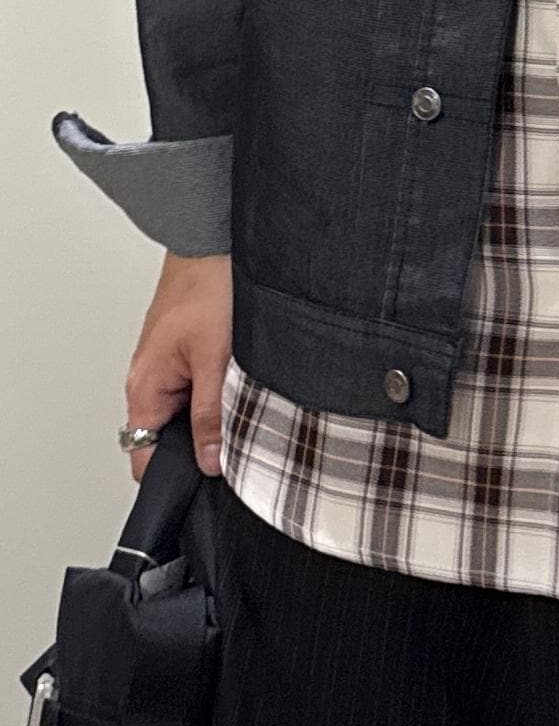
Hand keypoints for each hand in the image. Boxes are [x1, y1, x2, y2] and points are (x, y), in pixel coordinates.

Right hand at [124, 250, 231, 482]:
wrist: (214, 239)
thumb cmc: (208, 286)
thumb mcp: (217, 358)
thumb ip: (211, 414)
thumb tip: (209, 461)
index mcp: (145, 387)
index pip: (144, 457)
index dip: (174, 478)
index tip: (209, 487)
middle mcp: (150, 379)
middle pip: (169, 438)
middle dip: (202, 449)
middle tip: (240, 450)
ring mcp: (168, 364)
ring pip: (189, 412)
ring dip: (215, 417)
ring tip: (246, 412)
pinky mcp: (187, 350)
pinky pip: (199, 387)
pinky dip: (220, 393)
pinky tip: (245, 386)